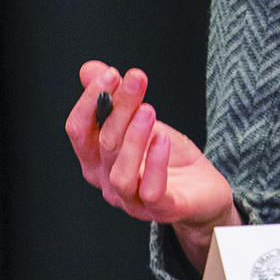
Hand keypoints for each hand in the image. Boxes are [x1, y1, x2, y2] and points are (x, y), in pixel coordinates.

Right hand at [65, 61, 238, 266]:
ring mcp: (133, 200)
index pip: (78, 130)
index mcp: (97, 159)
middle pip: (104, 144)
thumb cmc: (166, 156)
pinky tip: (163, 140)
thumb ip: (113, 98)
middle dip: (119, 107)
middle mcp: (108, 182)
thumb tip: (89, 69)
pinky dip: (156, 164)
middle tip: (137, 79)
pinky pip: (152, 191)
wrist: (202, 190)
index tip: (112, 74)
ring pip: (121, 174)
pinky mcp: (162, 210)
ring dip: (133, 138)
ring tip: (148, 110)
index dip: (90, 101)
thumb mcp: (140, 120)